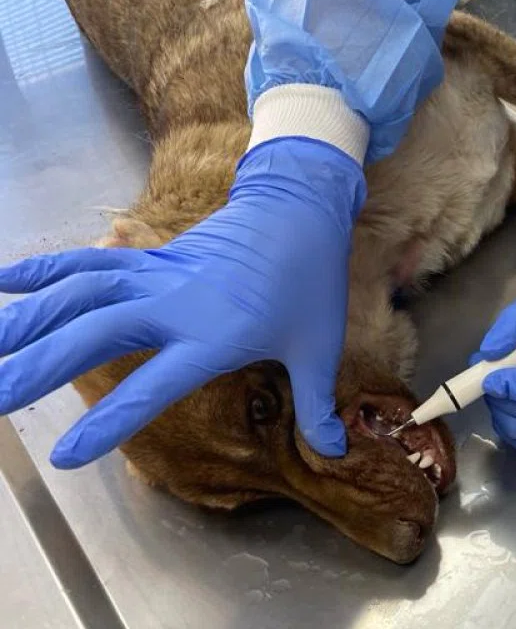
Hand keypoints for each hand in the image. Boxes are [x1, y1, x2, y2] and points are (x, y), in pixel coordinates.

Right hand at [0, 138, 365, 467]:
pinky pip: (91, 264)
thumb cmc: (311, 281)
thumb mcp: (320, 348)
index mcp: (213, 335)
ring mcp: (156, 276)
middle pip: (96, 334)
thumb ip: (316, 405)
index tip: (65, 455)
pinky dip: (47, 269)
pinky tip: (4, 280)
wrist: (301, 210)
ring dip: (30, 317)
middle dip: (41, 365)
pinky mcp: (149, 259)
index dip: (109, 421)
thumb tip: (333, 452)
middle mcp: (173, 304)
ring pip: (81, 293)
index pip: (153, 386)